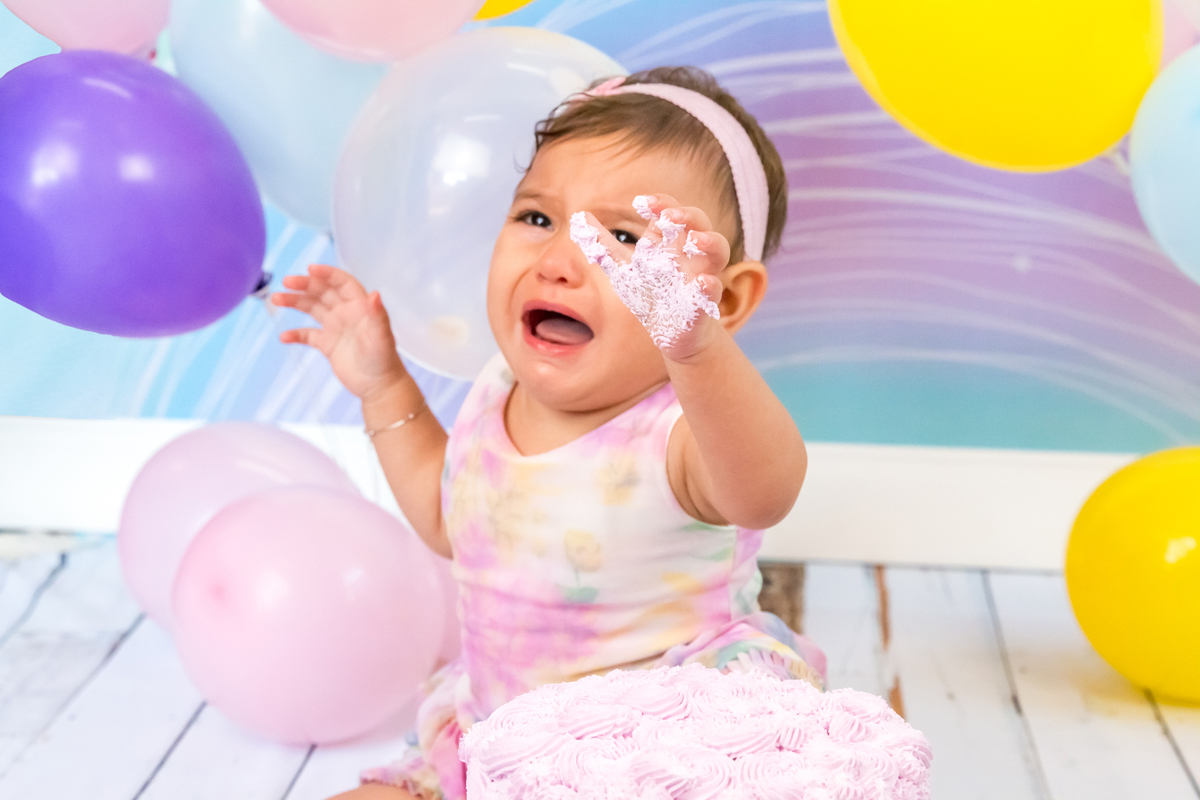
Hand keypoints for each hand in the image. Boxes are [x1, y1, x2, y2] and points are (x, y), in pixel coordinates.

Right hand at [271, 264, 407, 400]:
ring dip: (295, 302)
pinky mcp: (328, 345)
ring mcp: (336, 328)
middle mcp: (346, 313)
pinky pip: (308, 335)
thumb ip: (377, 315)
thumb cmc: (384, 359)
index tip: (309, 269)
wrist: (379, 387)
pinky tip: (284, 336)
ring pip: (312, 308)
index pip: (341, 282)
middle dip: (304, 285)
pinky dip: (296, 334)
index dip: (327, 274)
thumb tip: (375, 294)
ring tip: (276, 299)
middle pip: (322, 292)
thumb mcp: (381, 336)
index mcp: (360, 306)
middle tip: (286, 282)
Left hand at [579, 193, 729, 361]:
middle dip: (688, 215)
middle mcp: (690, 254)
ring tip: (696, 239)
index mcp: (670, 242)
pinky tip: (702, 283)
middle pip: (700, 222)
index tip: (641, 202)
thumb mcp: (623, 268)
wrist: (671, 334)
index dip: (661, 203)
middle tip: (670, 216)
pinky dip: (710, 286)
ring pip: (719, 251)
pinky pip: (714, 291)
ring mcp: (700, 276)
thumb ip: (604, 244)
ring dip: (710, 242)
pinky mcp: (704, 304)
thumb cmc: (651, 295)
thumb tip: (580, 217)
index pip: (671, 211)